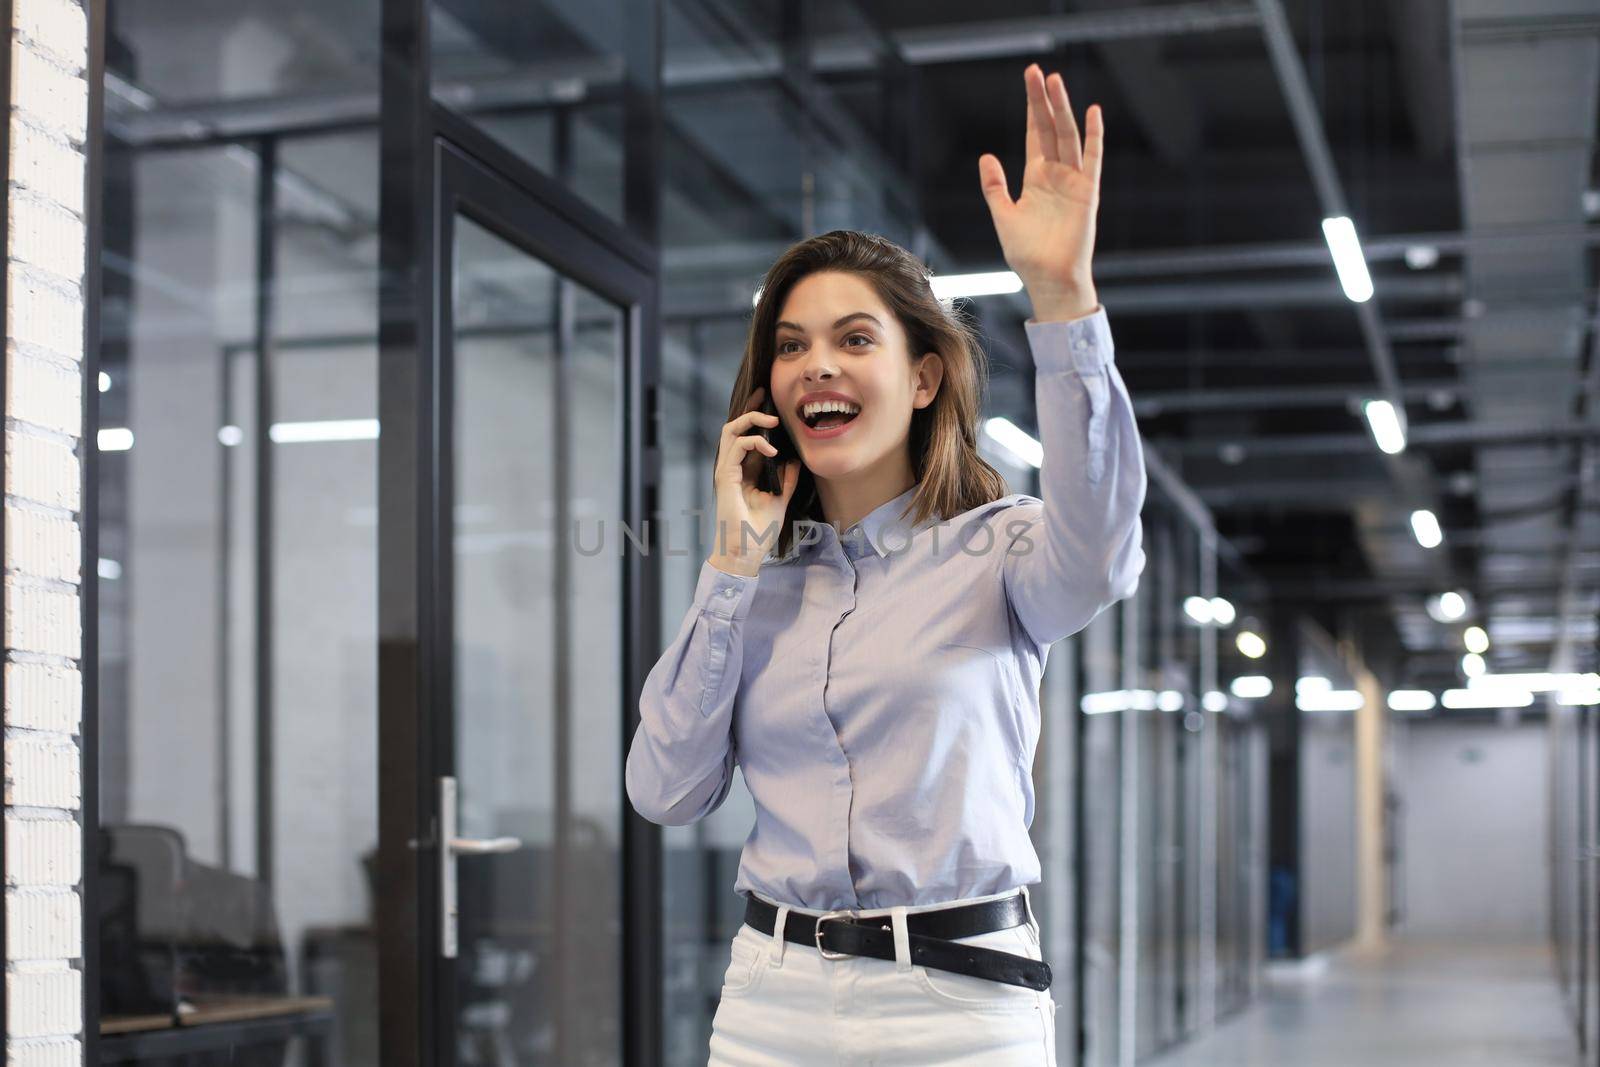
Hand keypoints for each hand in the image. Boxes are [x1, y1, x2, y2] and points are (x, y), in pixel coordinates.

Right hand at [709, 385, 799, 575]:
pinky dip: (754, 442)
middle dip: (750, 409)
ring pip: (730, 431)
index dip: (756, 419)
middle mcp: (732, 468)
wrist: (745, 552)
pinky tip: (772, 450)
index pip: (747, 438)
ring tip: (772, 421)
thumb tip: (795, 460)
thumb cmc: (758, 532)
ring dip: (750, 420)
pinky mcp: (724, 477)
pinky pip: (736, 447)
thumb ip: (787, 480)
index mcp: (743, 473)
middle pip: (734, 428)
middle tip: (766, 396)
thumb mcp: (780, 500)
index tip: (771, 405)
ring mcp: (726, 471)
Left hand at [978, 63, 1102, 320]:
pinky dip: (1093, 136)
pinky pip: (1092, 159)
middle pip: (1051, 128)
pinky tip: (1093, 112)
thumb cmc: (1027, 254)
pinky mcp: (1087, 193)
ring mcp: (1074, 182)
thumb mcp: (1004, 216)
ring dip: (1063, 109)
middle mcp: (1057, 175)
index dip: (1033, 107)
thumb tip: (986, 156)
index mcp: (1037, 178)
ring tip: (1056, 81)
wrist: (1048, 279)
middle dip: (1044, 100)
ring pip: (1068, 137)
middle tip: (1038, 71)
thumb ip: (995, 187)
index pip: (1036, 134)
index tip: (1030, 79)